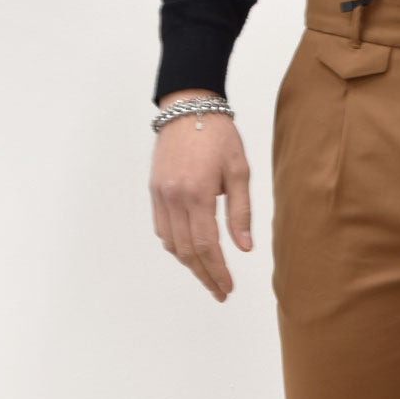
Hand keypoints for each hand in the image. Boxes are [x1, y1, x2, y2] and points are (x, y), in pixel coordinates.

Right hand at [149, 90, 252, 301]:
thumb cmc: (219, 136)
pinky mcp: (155, 190)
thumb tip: (244, 248)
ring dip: (189, 264)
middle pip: (187, 251)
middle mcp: (174, 197)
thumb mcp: (240, 172)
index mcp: (198, 193)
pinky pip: (162, 228)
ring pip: (172, 243)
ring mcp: (161, 194)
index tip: (228, 287)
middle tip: (220, 292)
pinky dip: (175, 246)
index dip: (218, 271)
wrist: (188, 106)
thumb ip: (241, 212)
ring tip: (208, 276)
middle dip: (205, 275)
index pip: (206, 245)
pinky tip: (190, 253)